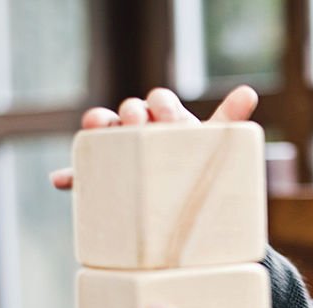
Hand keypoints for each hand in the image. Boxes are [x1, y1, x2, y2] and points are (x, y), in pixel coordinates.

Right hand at [49, 85, 259, 189]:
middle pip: (130, 112)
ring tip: (97, 131)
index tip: (168, 118)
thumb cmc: (203, 168)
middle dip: (131, 114)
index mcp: (167, 120)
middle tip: (137, 125)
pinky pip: (85, 175)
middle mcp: (142, 130)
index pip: (160, 102)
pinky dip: (73, 176)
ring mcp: (122, 153)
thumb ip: (230, 120)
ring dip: (98, 129)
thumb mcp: (218, 146)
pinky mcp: (105, 179)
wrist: (193, 210)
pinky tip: (62, 180)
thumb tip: (250, 91)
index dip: (162, 106)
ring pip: (104, 135)